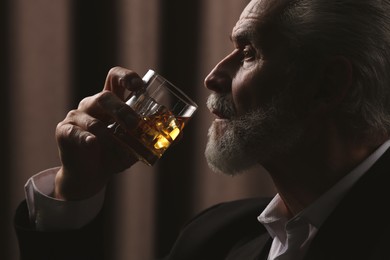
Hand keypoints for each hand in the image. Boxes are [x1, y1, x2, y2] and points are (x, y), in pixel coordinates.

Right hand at [54, 67, 144, 199]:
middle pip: (105, 96)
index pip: (116, 77)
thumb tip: (180, 135)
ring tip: (118, 146)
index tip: (140, 87)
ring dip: (107, 132)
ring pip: (91, 115)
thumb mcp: (136, 145)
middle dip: (122, 109)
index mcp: (112, 102)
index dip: (128, 77)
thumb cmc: (114, 154)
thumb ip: (154, 138)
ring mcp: (77, 116)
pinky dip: (86, 137)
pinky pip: (74, 131)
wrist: (92, 175)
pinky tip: (93, 144)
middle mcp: (93, 104)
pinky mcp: (65, 131)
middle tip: (134, 124)